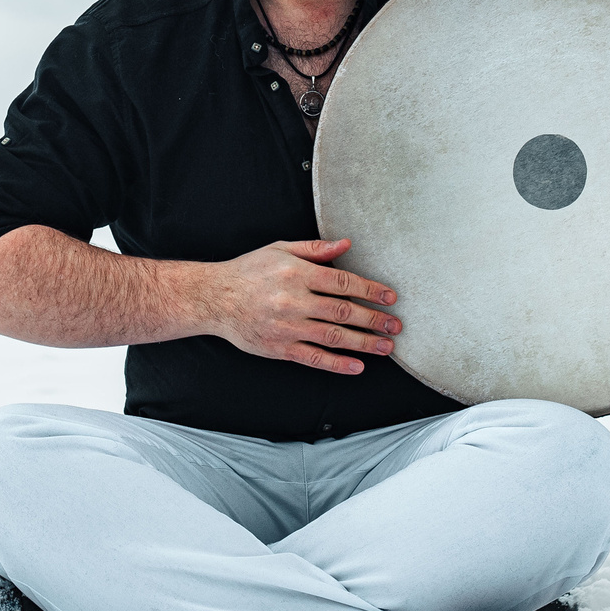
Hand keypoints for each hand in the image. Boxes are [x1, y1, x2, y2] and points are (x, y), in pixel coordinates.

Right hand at [191, 237, 398, 374]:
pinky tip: (358, 366)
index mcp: (296, 274)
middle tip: (395, 325)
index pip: (343, 282)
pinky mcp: (279, 348)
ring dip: (364, 343)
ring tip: (386, 346)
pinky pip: (314, 358)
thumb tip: (346, 245)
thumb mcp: (280, 250)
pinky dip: (338, 364)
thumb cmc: (249, 271)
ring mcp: (287, 327)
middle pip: (344, 311)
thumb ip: (315, 250)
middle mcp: (293, 301)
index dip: (370, 290)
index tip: (389, 297)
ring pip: (334, 337)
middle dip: (374, 319)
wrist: (214, 299)